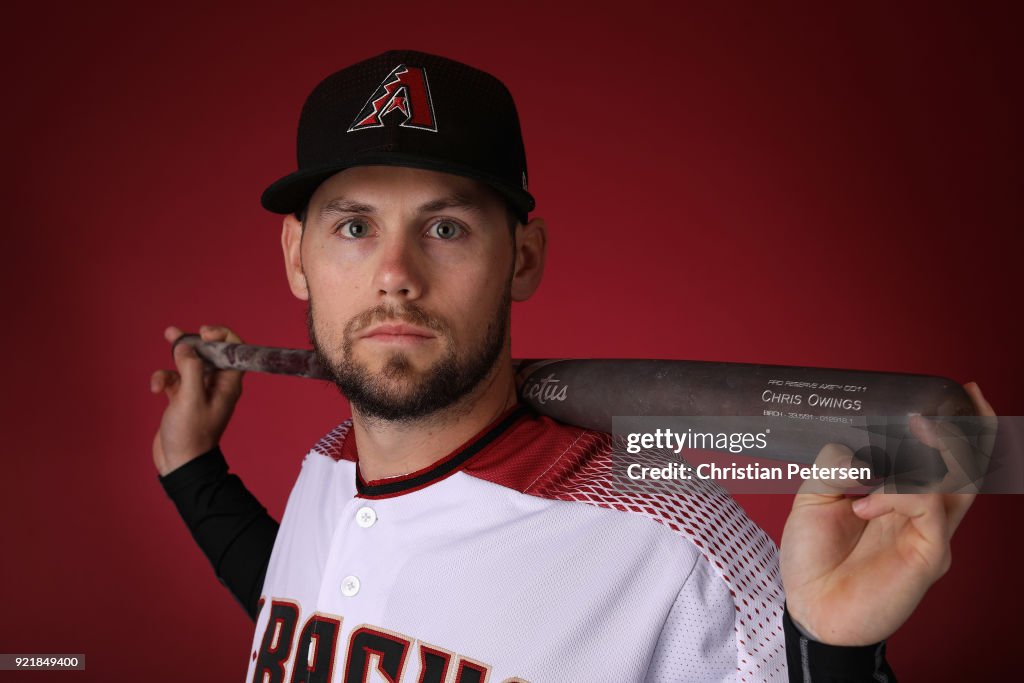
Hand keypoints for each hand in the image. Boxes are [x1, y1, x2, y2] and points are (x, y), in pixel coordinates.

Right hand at [150, 325, 244, 475]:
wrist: (180, 463)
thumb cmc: (191, 434)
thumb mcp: (191, 398)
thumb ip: (190, 369)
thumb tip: (186, 347)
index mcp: (229, 383)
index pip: (235, 350)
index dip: (222, 336)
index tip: (204, 333)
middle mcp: (217, 385)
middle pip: (209, 352)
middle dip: (193, 340)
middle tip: (175, 333)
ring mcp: (199, 391)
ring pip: (189, 363)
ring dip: (175, 356)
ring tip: (166, 340)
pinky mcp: (182, 398)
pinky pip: (174, 379)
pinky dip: (164, 379)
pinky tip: (156, 389)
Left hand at [780, 382, 994, 644]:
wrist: (809, 607)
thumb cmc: (813, 558)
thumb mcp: (815, 498)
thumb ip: (836, 466)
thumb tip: (856, 446)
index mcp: (904, 499)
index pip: (947, 459)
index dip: (962, 428)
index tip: (961, 392)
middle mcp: (926, 515)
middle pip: (969, 466)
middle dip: (968, 429)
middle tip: (955, 400)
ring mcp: (931, 534)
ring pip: (959, 481)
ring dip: (940, 449)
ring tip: (919, 426)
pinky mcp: (930, 555)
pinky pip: (927, 507)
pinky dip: (898, 493)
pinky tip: (865, 503)